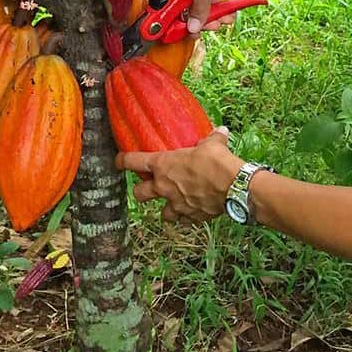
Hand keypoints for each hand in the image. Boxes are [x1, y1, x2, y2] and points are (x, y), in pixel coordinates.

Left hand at [115, 127, 239, 222]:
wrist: (232, 186)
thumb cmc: (217, 162)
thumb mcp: (213, 144)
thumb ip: (212, 138)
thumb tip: (220, 131)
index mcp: (163, 165)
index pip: (133, 161)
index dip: (122, 160)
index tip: (119, 161)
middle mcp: (164, 186)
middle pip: (139, 193)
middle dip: (141, 191)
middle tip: (148, 187)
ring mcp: (175, 204)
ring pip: (162, 213)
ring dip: (166, 209)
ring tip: (174, 204)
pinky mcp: (189, 216)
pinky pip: (184, 219)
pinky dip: (187, 217)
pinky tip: (193, 211)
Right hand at [163, 0, 254, 34]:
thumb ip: (198, 7)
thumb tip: (192, 26)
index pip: (169, 7)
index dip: (181, 22)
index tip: (192, 34)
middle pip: (185, 6)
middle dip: (202, 19)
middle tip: (215, 26)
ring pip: (197, 0)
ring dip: (212, 12)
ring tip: (226, 19)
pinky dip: (215, 1)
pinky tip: (228, 10)